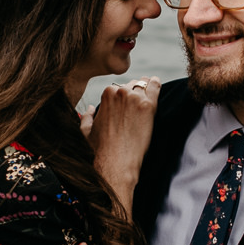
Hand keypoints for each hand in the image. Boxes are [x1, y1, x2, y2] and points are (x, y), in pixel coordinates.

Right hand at [87, 78, 158, 207]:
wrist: (116, 161)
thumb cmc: (101, 149)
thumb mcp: (86, 131)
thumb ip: (87, 116)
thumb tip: (91, 108)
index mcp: (107, 94)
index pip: (118, 87)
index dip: (123, 96)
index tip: (127, 103)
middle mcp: (120, 92)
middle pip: (132, 85)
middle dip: (134, 92)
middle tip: (138, 103)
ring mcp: (135, 98)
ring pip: (144, 84)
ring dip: (146, 87)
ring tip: (150, 90)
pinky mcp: (148, 106)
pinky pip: (155, 87)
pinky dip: (156, 84)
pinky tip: (157, 83)